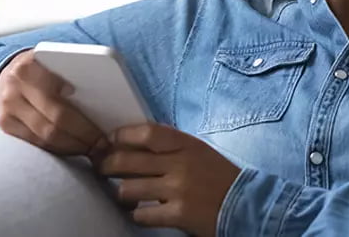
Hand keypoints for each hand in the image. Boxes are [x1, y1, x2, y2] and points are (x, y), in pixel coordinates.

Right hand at [0, 49, 108, 161]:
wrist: (4, 72)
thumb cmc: (40, 66)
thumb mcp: (51, 60)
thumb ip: (69, 71)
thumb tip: (100, 92)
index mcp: (28, 68)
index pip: (57, 95)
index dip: (79, 115)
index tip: (100, 125)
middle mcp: (14, 89)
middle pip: (54, 120)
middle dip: (82, 135)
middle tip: (102, 143)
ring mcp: (7, 110)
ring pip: (44, 137)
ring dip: (71, 146)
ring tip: (92, 148)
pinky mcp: (5, 126)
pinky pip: (35, 143)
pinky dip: (57, 148)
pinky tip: (73, 148)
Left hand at [99, 122, 240, 236]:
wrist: (245, 203)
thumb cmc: (219, 176)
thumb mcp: (198, 151)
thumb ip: (172, 147)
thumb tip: (136, 144)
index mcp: (186, 144)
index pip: (146, 134)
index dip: (122, 136)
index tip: (110, 140)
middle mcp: (180, 164)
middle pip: (129, 160)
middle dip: (108, 164)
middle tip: (102, 167)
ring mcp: (178, 190)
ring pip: (129, 189)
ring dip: (122, 192)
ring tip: (124, 193)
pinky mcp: (178, 214)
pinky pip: (142, 215)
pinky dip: (138, 215)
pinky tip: (140, 213)